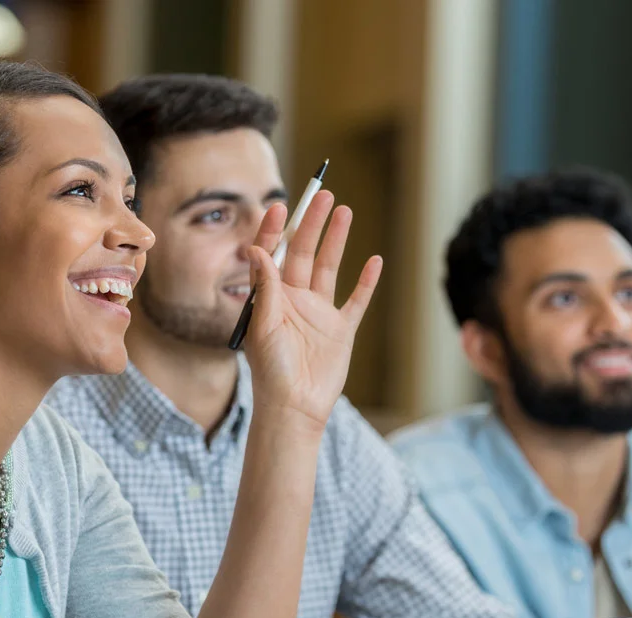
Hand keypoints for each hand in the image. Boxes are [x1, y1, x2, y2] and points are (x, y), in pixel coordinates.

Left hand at [244, 192, 381, 428]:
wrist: (294, 407)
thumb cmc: (271, 371)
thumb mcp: (263, 325)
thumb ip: (265, 287)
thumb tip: (257, 248)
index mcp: (270, 298)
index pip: (271, 255)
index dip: (274, 229)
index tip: (281, 205)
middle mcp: (293, 300)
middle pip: (303, 253)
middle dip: (311, 223)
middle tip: (322, 195)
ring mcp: (318, 314)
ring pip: (329, 267)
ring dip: (336, 240)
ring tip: (344, 210)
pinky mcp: (341, 330)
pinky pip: (356, 301)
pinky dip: (366, 282)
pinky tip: (374, 261)